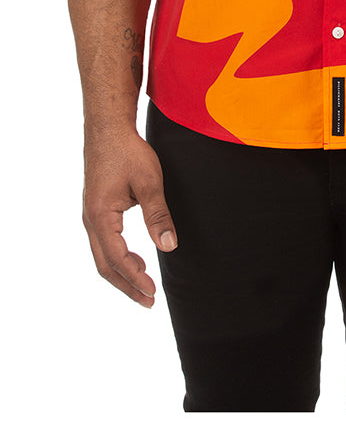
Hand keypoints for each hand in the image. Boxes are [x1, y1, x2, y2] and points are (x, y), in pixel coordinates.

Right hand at [82, 127, 177, 306]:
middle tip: (149, 301)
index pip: (116, 259)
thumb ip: (158, 216)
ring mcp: (90, 216)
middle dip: (126, 286)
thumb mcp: (149, 182)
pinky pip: (103, 243)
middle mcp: (90, 220)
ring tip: (145, 285)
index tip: (153, 291)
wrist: (107, 129)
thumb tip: (169, 247)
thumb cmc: (128, 152)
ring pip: (102, 256)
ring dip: (122, 273)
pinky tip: (137, 258)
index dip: (135, 278)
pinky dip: (118, 258)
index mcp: (101, 216)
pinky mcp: (96, 210)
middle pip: (104, 265)